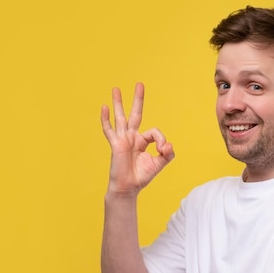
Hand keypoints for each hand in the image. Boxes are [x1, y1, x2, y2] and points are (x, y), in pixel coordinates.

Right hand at [101, 82, 174, 196]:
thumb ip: (167, 154)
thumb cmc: (141, 176)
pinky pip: (109, 130)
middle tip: (140, 84)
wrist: (128, 188)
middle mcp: (132, 137)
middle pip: (135, 114)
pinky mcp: (116, 145)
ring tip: (116, 89)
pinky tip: (104, 107)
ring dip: (118, 103)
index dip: (161, 140)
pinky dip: (106, 119)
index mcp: (142, 141)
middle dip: (138, 100)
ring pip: (120, 117)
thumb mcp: (158, 164)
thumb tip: (169, 145)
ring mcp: (123, 139)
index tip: (163, 150)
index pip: (154, 132)